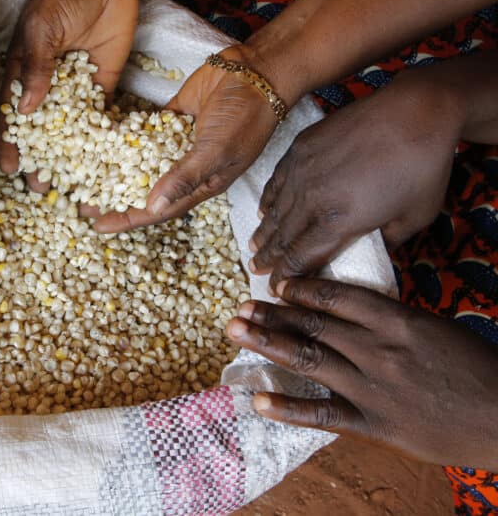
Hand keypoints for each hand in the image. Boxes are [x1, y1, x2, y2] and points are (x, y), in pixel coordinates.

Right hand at [0, 0, 138, 187]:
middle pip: (40, 131)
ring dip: (68, 159)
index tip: (9, 168)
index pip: (12, 115)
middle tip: (38, 189)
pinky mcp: (102, 88)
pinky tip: (100, 165)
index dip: (9, 142)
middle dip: (39, 159)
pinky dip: (99, 142)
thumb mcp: (42, 28)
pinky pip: (99, 120)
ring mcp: (75, 90)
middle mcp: (46, 87)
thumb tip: (26, 110)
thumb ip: (35, 66)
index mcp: (22, 73)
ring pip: (69, 132)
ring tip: (68, 186)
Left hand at [93, 44, 279, 232]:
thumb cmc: (246, 118)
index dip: (128, 219)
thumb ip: (184, 177)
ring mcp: (177, 142)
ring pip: (140, 161)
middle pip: (143, 189)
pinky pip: (143, 132)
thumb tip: (153, 206)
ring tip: (83, 174)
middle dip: (113, 197)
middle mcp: (186, 167)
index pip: (158, 210)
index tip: (97, 226)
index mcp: (200, 185)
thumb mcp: (216, 152)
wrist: (256, 73)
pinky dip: (124, 136)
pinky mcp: (171, 118)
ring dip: (114, 168)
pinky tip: (99, 139)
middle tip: (80, 202)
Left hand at [227, 278, 497, 469]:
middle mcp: (378, 350)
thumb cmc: (476, 369)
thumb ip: (390, 319)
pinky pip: (324, 415)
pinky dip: (288, 409)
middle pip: (313, 325)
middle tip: (239, 307)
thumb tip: (347, 308)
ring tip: (235, 332)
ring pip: (308, 360)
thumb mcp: (433, 329)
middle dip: (271, 314)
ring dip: (267, 344)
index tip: (276, 284)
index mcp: (397, 321)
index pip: (336, 297)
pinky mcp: (375, 426)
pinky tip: (258, 401)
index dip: (300, 289)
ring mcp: (374, 389)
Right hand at [249, 72, 460, 279]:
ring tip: (254, 246)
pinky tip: (264, 209)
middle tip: (256, 270)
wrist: (416, 112)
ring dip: (264, 231)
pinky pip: (276, 181)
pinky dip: (268, 199)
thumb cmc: (423, 167)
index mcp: (339, 221)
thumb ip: (388, 241)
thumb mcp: (415, 217)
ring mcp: (302, 170)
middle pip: (282, 237)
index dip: (286, 276)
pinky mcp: (300, 147)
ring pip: (274, 210)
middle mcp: (312, 198)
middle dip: (268, 258)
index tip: (277, 289)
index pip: (301, 257)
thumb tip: (374, 250)